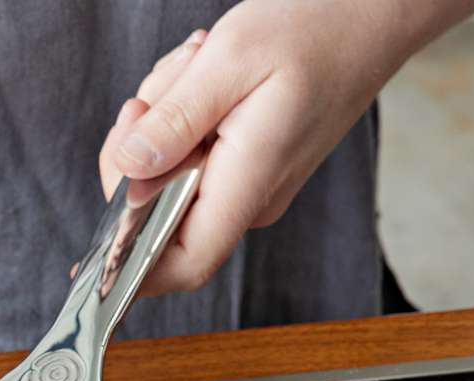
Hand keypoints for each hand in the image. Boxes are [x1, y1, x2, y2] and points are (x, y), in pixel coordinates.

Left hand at [98, 0, 467, 295]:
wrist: (371, 11)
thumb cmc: (316, 27)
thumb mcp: (230, 60)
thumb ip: (176, 121)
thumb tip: (130, 172)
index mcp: (249, 183)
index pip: (182, 263)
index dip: (131, 260)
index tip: (103, 225)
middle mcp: (247, 197)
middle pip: (155, 209)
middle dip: (137, 151)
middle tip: (161, 92)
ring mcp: (246, 182)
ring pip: (165, 172)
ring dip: (160, 118)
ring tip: (197, 67)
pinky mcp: (242, 162)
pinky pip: (185, 152)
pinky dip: (179, 113)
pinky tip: (205, 75)